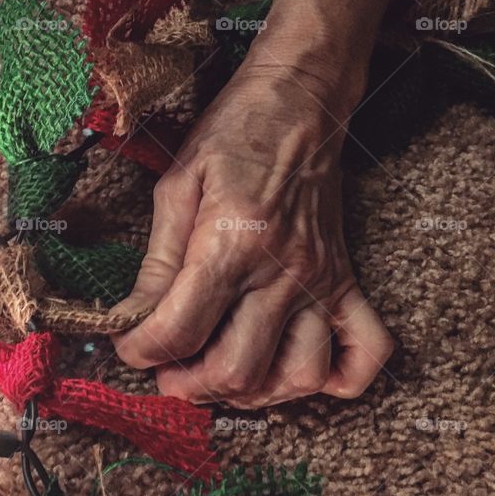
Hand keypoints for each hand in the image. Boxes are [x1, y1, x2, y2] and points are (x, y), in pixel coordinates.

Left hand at [112, 61, 393, 406]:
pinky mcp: (345, 282)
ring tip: (218, 373)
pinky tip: (296, 371)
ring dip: (251, 393)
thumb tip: (131, 317)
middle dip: (187, 385)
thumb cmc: (232, 137)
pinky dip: (338, 378)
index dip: (140, 351)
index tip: (129, 346)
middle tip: (167, 370)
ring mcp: (320, 282)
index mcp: (230, 245)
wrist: (299, 102)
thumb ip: (155, 261)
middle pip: (236, 370)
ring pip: (296, 376)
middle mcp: (280, 273)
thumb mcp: (176, 188)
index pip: (179, 331)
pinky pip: (365, 351)